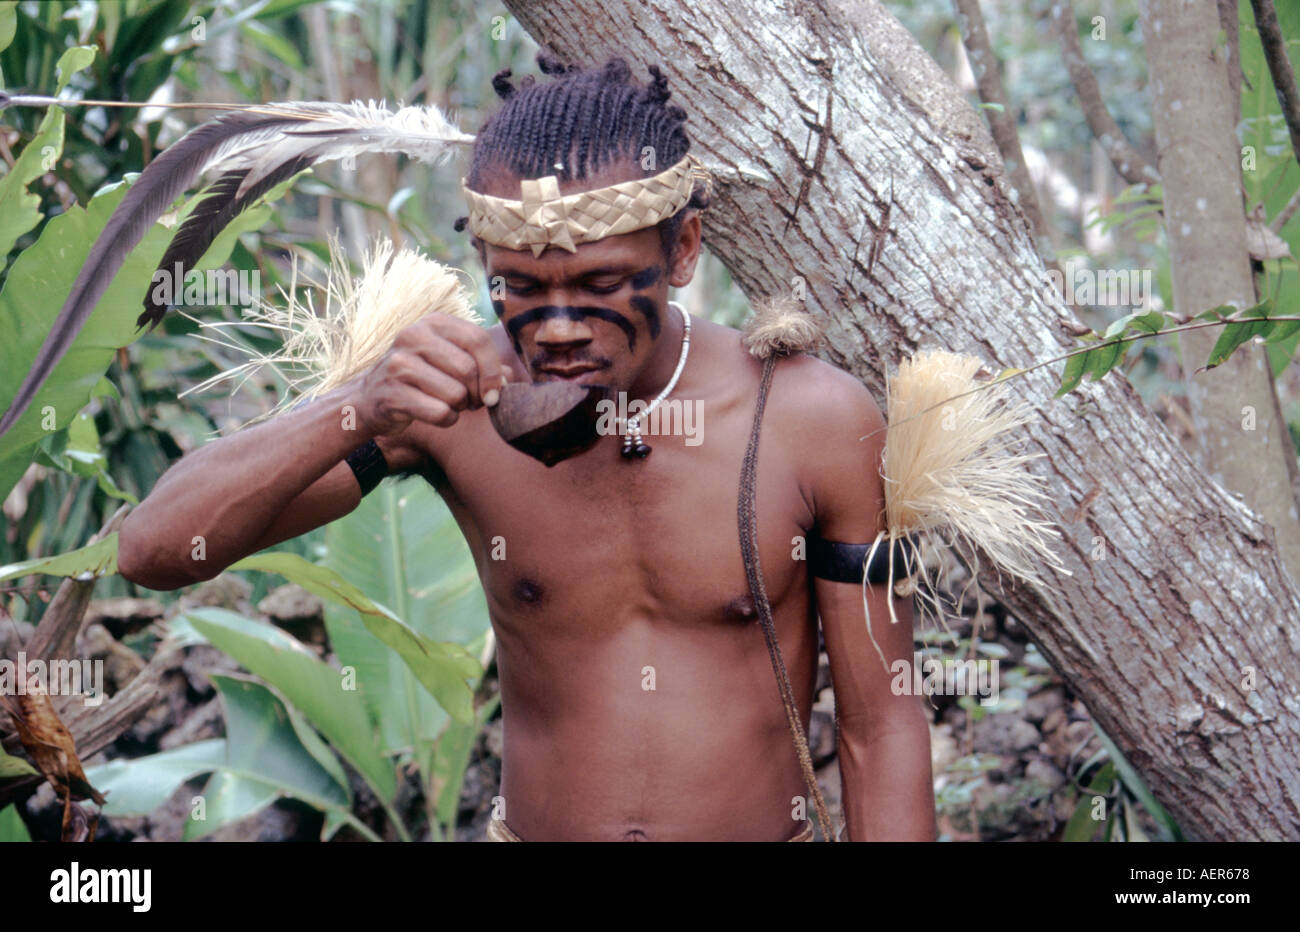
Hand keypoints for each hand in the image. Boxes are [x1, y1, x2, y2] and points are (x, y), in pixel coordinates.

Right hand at [356, 314, 512, 435]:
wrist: (371, 398)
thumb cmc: (421, 378)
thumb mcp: (449, 361)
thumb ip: (483, 365)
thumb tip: (509, 379)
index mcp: (433, 322)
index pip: (478, 340)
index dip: (493, 370)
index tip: (494, 391)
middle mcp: (413, 336)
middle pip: (468, 370)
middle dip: (477, 393)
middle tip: (470, 401)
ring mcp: (399, 364)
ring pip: (456, 394)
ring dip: (460, 407)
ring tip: (449, 404)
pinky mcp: (392, 394)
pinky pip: (440, 413)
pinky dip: (447, 420)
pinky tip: (435, 414)